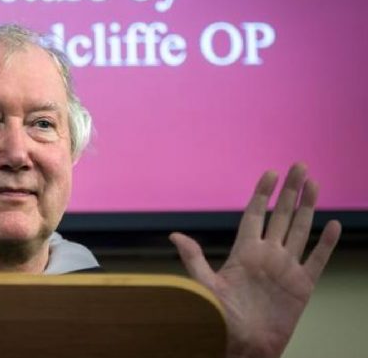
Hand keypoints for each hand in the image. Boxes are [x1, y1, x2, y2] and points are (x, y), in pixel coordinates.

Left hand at [170, 163, 340, 357]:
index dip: (262, 193)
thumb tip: (174, 234)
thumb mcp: (204, 285)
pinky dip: (325, 243)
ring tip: (314, 183)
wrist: (244, 344)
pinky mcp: (302, 285)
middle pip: (281, 215)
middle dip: (290, 191)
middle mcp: (267, 254)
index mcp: (244, 251)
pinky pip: (317, 259)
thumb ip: (194, 258)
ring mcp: (286, 268)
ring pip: (300, 230)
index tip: (270, 172)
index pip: (255, 214)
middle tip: (299, 166)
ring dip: (307, 207)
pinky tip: (332, 224)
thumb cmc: (221, 316)